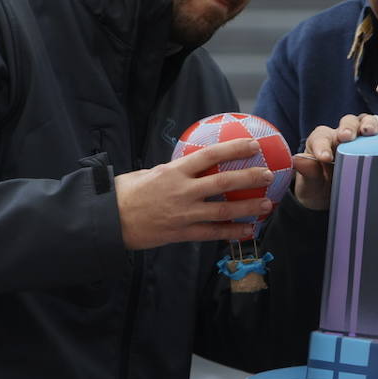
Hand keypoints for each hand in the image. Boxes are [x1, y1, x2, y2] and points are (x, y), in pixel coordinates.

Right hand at [115, 138, 274, 248]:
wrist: (108, 221)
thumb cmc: (124, 194)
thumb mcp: (146, 173)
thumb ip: (170, 171)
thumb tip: (187, 167)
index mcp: (174, 171)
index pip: (209, 155)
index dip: (233, 149)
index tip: (253, 145)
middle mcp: (183, 191)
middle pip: (223, 182)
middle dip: (249, 177)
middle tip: (269, 174)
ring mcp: (184, 214)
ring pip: (223, 210)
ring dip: (247, 207)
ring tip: (266, 205)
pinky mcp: (182, 233)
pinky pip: (212, 233)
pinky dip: (232, 232)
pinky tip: (248, 231)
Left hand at [294, 113, 377, 209]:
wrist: (332, 196)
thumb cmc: (318, 187)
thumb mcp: (309, 183)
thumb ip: (307, 171)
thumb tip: (297, 160)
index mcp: (321, 140)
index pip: (321, 137)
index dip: (323, 146)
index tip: (324, 158)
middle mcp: (341, 134)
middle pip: (347, 123)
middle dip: (348, 128)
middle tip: (347, 137)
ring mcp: (359, 137)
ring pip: (365, 122)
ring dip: (370, 124)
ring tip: (372, 132)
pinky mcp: (375, 143)